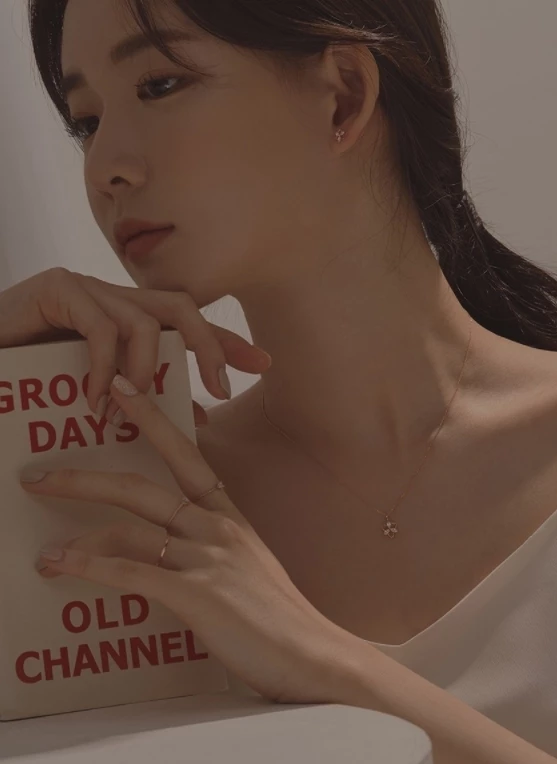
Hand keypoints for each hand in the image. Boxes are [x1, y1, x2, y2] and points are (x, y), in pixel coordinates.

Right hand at [0, 268, 271, 425]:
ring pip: (144, 321)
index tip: (263, 365)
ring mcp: (86, 289)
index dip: (226, 341)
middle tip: (220, 388)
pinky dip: (104, 369)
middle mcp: (112, 298)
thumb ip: (144, 400)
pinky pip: (100, 328)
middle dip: (209, 345)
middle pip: (181, 305)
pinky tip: (95, 401)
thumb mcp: (100, 394)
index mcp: (126, 318)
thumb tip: (198, 418)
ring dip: (144, 372)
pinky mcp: (57, 290)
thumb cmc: (30, 381)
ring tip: (128, 410)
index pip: (188, 322)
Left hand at [21, 374, 369, 705]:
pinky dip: (90, 569)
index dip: (152, 420)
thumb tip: (167, 554)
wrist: (316, 658)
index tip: (124, 392)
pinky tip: (63, 567)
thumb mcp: (249, 571)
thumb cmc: (282, 621)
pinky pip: (131, 572)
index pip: (186, 455)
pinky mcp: (198, 594)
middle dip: (86, 478)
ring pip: (128, 529)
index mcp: (230, 517)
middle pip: (141, 487)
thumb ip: (212, 554)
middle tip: (41, 475)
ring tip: (44, 553)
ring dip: (78, 538)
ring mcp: (208, 558)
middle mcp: (217, 528)